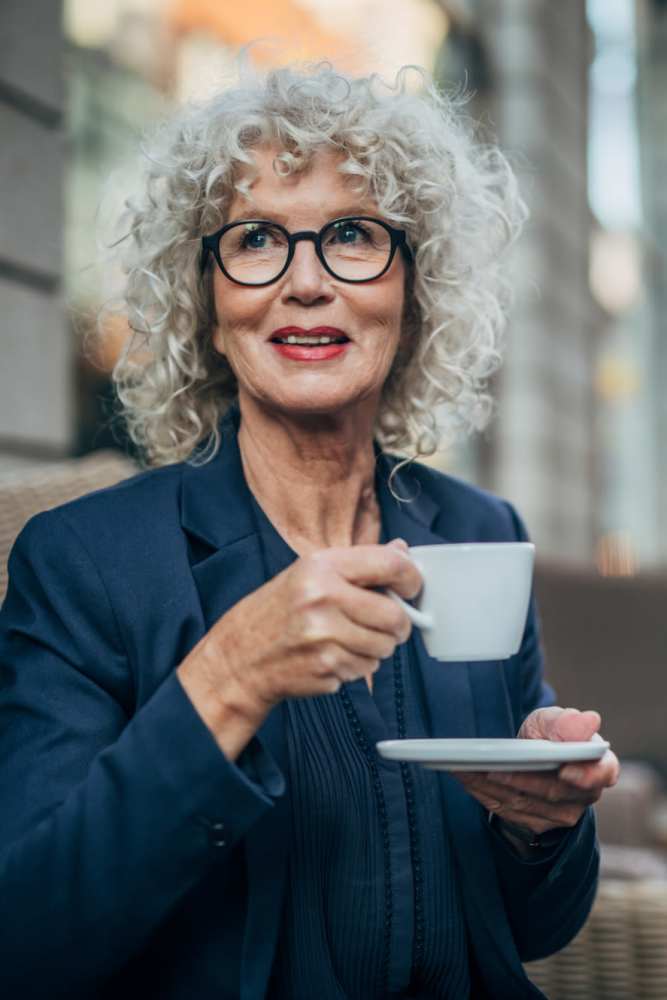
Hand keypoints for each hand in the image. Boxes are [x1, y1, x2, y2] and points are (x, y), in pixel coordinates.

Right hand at [178, 538, 420, 741]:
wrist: (239, 657)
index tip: (413, 587)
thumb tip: (402, 552)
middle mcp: (323, 598)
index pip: (389, 565)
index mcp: (321, 566)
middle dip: (399, 623)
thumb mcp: (310, 573)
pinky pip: (366, 668)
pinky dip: (358, 665)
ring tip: (350, 638)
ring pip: (384, 646)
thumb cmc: (277, 611)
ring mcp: (324, 636)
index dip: (411, 578)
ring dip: (377, 647)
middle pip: (394, 615)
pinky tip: (334, 655)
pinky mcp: (326, 668)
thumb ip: (358, 563)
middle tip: (388, 624)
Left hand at [456, 706, 619, 835]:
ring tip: (467, 767)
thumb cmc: (548, 735)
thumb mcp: (552, 721)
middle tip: (492, 766)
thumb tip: (588, 720)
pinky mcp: (536, 824)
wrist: (532, 757)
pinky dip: (483, 792)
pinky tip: (465, 776)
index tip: (565, 771)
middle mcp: (584, 795)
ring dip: (493, 785)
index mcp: (599, 765)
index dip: (586, 775)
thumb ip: (565, 722)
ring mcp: (561, 814)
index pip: (602, 773)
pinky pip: (507, 811)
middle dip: (520, 779)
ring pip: (526, 803)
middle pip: (553, 792)